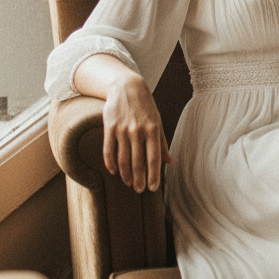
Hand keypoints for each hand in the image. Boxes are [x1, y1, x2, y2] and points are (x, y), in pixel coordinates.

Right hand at [101, 75, 172, 192]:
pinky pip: (108, 150)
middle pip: (137, 161)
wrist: (127, 87)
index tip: (153, 188)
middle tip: (139, 190)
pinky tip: (114, 172)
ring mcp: (122, 129)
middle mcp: (138, 130)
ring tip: (128, 183)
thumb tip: (170, 161)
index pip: (154, 158)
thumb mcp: (158, 121)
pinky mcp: (109, 127)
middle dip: (139, 179)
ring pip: (123, 159)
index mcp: (153, 129)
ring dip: (125, 174)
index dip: (153, 175)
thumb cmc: (146, 107)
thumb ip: (162, 143)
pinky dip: (110, 163)